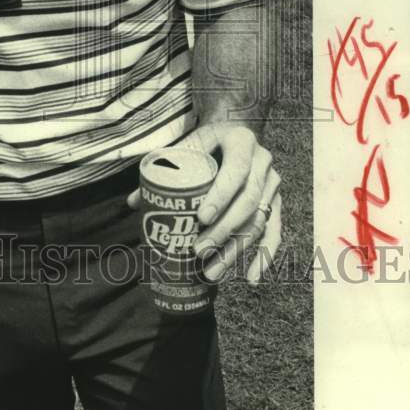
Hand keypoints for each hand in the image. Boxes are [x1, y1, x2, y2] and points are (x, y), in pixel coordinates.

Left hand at [128, 122, 281, 285]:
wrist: (234, 131)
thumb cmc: (206, 141)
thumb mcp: (188, 143)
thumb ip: (163, 167)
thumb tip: (134, 202)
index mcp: (241, 142)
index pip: (236, 171)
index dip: (221, 196)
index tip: (200, 218)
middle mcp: (263, 162)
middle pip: (248, 201)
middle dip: (223, 230)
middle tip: (198, 250)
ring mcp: (272, 184)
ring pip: (259, 221)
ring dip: (235, 250)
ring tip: (211, 271)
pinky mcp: (275, 202)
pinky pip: (274, 231)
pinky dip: (265, 256)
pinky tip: (251, 277)